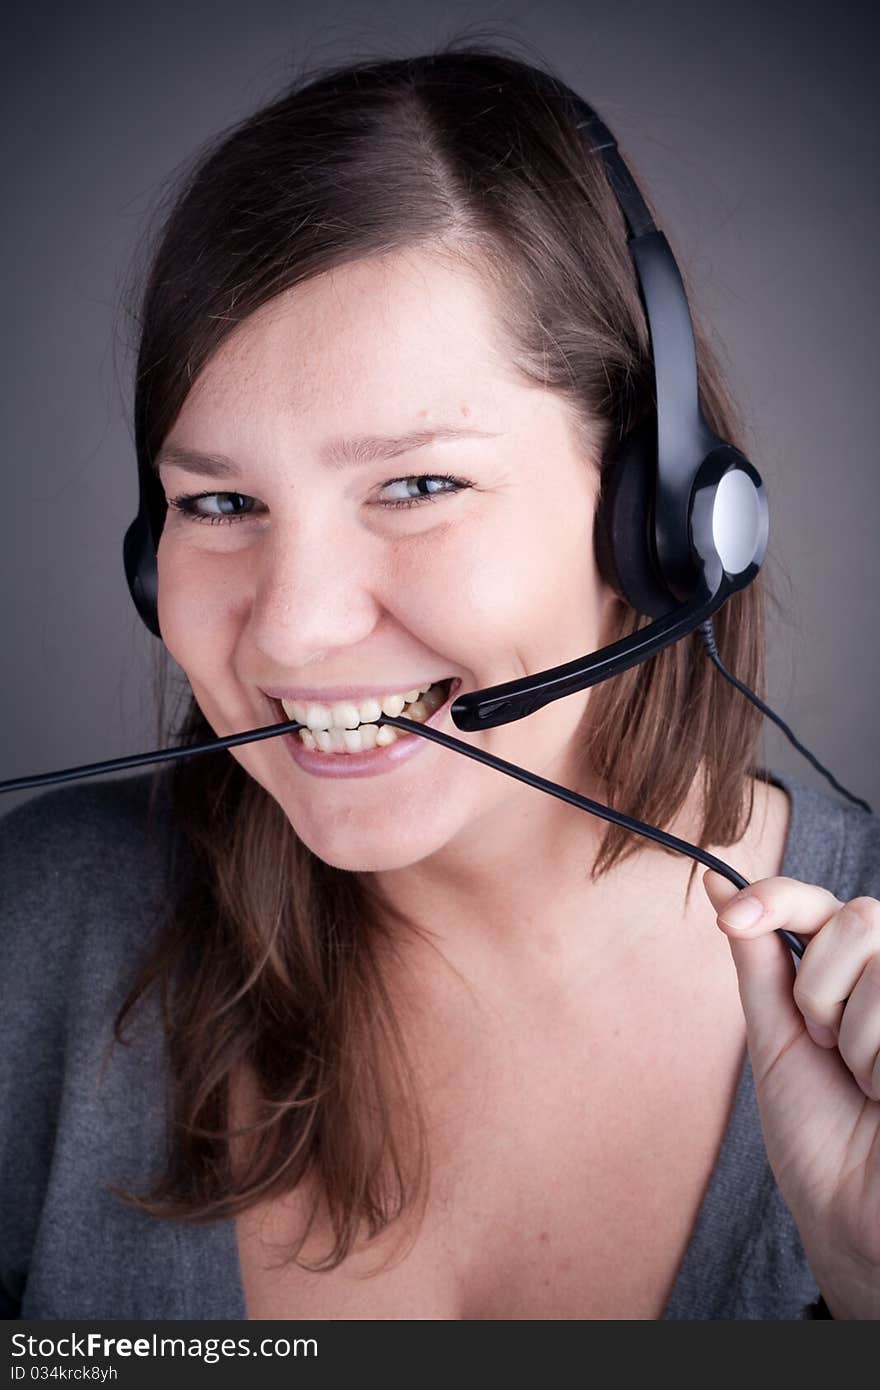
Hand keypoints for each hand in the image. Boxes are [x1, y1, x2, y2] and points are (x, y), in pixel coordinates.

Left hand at [702, 870, 879, 1319]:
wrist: (853, 1216)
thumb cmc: (818, 1134)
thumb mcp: (777, 1037)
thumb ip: (759, 959)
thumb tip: (716, 880)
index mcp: (854, 975)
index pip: (820, 903)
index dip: (776, 895)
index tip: (730, 915)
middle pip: (856, 916)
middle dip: (819, 988)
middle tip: (826, 1047)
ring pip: (877, 947)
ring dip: (852, 1028)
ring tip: (868, 1081)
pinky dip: (878, 1052)